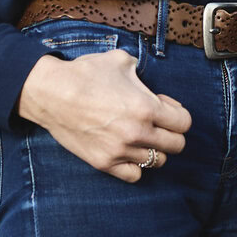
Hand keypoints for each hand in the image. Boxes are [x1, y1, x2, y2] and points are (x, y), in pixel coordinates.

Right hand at [17, 50, 189, 182]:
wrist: (52, 93)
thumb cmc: (86, 73)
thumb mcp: (121, 60)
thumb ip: (142, 72)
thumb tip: (149, 83)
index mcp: (146, 107)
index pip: (184, 123)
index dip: (178, 114)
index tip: (165, 107)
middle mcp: (137, 133)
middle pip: (176, 146)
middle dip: (171, 133)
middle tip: (158, 124)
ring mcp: (121, 151)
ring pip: (157, 161)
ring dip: (154, 149)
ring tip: (141, 137)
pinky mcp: (104, 163)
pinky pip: (134, 175)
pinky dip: (136, 165)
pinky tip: (129, 151)